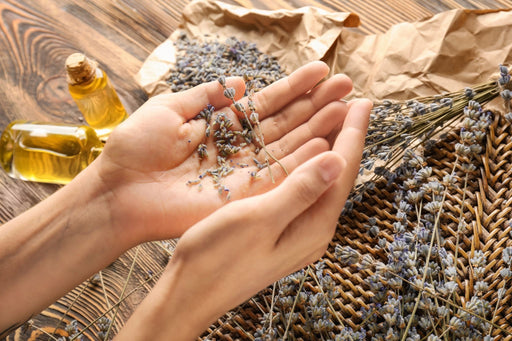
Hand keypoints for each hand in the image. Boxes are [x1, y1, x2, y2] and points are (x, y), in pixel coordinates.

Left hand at [91, 61, 352, 243]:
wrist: (118, 190)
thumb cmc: (136, 149)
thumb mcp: (170, 109)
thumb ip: (207, 96)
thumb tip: (242, 83)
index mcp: (223, 125)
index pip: (267, 104)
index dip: (295, 87)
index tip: (322, 71)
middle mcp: (239, 147)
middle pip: (285, 124)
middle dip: (316, 104)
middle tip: (347, 86)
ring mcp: (244, 172)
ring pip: (289, 148)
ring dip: (318, 129)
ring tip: (346, 110)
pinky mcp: (242, 195)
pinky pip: (278, 177)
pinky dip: (303, 163)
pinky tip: (326, 145)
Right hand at [114, 99, 371, 340]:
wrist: (192, 294)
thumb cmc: (219, 257)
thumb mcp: (259, 218)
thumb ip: (299, 189)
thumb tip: (336, 159)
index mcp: (314, 225)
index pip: (342, 171)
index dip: (353, 134)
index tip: (362, 101)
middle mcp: (312, 229)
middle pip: (337, 175)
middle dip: (346, 137)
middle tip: (352, 102)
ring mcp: (297, 231)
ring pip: (321, 181)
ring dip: (328, 147)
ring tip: (333, 119)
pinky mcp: (281, 230)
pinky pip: (304, 189)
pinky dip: (307, 163)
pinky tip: (302, 153)